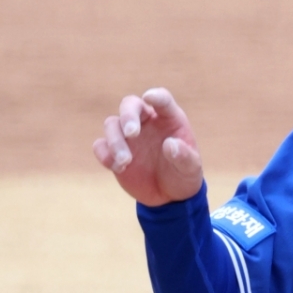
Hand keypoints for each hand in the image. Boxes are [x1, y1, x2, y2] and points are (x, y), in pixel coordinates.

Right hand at [93, 88, 203, 206]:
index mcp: (168, 118)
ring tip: (126, 161)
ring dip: (115, 140)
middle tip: (132, 133)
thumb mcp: (191, 169)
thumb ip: (184, 157)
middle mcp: (145, 122)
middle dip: (128, 116)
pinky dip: (105, 154)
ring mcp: (127, 136)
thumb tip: (170, 144)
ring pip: (111, 124)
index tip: (149, 98)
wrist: (169, 196)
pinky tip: (119, 168)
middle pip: (129, 104)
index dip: (156, 96)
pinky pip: (101, 146)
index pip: (162, 99)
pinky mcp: (113, 152)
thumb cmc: (184, 175)